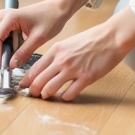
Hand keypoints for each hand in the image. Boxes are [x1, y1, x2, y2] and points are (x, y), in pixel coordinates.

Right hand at [0, 0, 87, 68]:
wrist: (58, 9)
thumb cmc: (50, 19)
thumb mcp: (38, 39)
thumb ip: (23, 52)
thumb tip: (11, 65)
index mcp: (9, 17)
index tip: (4, 68)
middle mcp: (3, 16)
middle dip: (0, 54)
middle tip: (10, 66)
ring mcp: (5, 18)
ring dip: (5, 50)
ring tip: (17, 58)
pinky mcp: (9, 22)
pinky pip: (3, 37)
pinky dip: (9, 46)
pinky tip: (19, 50)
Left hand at [19, 6, 134, 100]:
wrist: (111, 37)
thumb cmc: (92, 39)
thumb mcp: (69, 42)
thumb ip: (57, 55)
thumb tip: (46, 68)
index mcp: (56, 50)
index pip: (35, 68)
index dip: (26, 79)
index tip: (23, 85)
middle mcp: (62, 60)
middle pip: (39, 80)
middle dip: (33, 90)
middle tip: (32, 95)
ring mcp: (74, 70)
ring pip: (50, 88)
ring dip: (46, 94)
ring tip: (46, 96)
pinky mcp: (86, 78)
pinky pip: (70, 93)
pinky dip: (65, 97)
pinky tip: (65, 96)